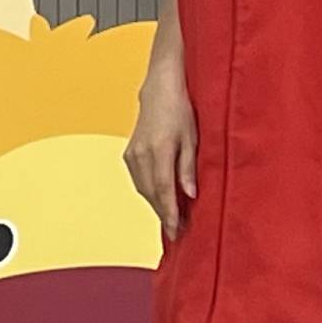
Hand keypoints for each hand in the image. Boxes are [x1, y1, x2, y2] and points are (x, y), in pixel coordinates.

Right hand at [123, 73, 198, 238]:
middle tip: (177, 231)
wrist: (159, 91)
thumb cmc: (181, 111)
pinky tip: (161, 199)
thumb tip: (190, 195)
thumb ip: (188, 168)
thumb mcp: (192, 138)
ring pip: (143, 189)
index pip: (164, 188)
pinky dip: (150, 193)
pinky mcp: (129, 154)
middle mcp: (141, 154)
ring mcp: (132, 155)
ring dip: (157, 205)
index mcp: (159, 150)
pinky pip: (139, 180)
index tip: (176, 230)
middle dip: (164, 213)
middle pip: (151, 193)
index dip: (170, 212)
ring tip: (172, 218)